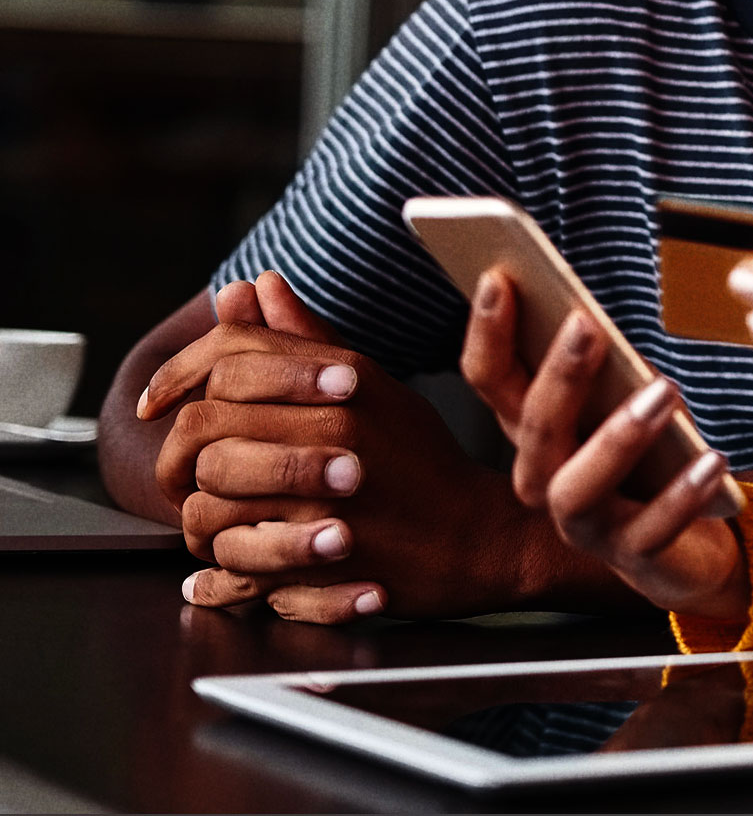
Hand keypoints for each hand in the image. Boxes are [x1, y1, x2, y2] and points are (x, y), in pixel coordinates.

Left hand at [138, 271, 548, 622]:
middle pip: (203, 430)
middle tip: (187, 476)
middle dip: (180, 458)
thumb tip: (257, 285)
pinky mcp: (323, 568)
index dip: (177, 374)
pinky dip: (217, 578)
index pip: (229, 358)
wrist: (481, 537)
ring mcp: (328, 504)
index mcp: (343, 385)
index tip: (159, 404)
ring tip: (219, 525)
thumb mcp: (374, 388)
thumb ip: (306, 341)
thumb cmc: (422, 461)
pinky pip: (230, 569)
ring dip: (201, 521)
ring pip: (204, 506)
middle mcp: (335, 436)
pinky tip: (224, 572)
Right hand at [459, 272, 747, 620]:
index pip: (491, 379)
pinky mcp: (633, 556)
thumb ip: (604, 363)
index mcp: (535, 430)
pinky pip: (651, 530)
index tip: (499, 277)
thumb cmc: (650, 457)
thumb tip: (588, 311)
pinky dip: (680, 495)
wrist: (689, 545)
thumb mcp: (625, 398)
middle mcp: (544, 477)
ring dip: (617, 436)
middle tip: (587, 325)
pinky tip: (711, 460)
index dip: (486, 331)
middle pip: (532, 428)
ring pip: (576, 486)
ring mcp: (584, 524)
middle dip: (557, 375)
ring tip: (663, 391)